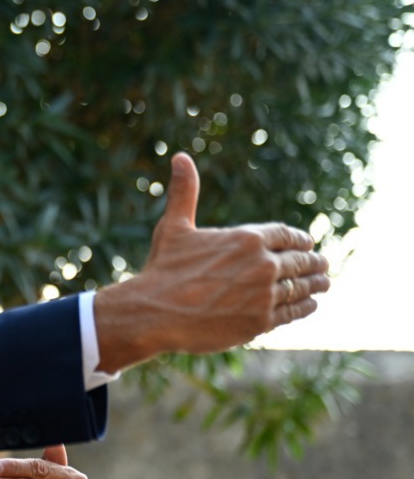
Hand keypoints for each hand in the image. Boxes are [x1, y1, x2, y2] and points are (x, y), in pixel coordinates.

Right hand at [95, 151, 330, 371]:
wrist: (154, 313)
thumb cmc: (162, 269)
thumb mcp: (174, 226)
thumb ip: (184, 192)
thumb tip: (180, 156)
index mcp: (246, 238)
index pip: (286, 235)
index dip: (299, 239)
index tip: (307, 243)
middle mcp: (262, 264)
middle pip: (300, 261)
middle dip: (314, 262)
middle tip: (323, 264)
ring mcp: (264, 294)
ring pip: (301, 287)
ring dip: (315, 285)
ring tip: (323, 283)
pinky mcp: (261, 322)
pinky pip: (292, 312)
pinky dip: (305, 307)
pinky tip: (310, 305)